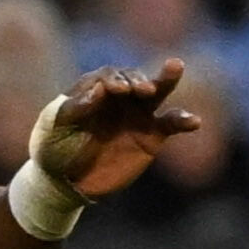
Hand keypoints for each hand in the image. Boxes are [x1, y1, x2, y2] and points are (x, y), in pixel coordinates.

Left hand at [35, 62, 201, 200]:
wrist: (66, 182)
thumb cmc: (54, 149)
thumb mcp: (55, 128)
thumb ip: (74, 108)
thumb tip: (99, 90)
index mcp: (93, 90)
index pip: (107, 77)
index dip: (113, 80)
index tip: (114, 91)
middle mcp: (118, 97)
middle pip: (134, 78)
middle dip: (139, 80)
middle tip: (144, 90)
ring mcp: (137, 114)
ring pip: (157, 92)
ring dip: (166, 79)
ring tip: (175, 66)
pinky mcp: (152, 135)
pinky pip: (171, 124)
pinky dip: (183, 120)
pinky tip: (194, 122)